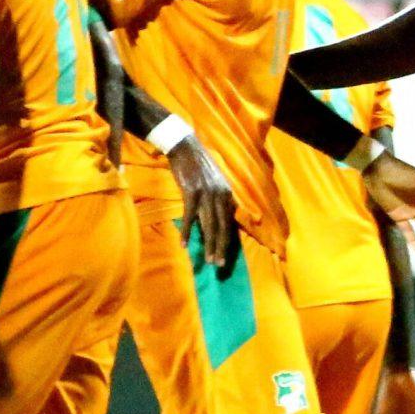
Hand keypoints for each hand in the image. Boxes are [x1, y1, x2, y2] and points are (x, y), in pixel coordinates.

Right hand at [168, 137, 239, 268]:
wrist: (185, 148)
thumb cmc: (198, 166)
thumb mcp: (215, 182)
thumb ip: (219, 199)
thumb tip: (219, 217)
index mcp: (226, 194)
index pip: (229, 223)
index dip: (227, 241)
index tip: (225, 257)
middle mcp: (220, 195)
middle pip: (222, 227)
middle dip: (221, 248)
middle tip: (219, 265)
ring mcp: (206, 194)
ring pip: (209, 225)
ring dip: (209, 244)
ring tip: (208, 261)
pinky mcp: (191, 192)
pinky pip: (190, 216)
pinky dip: (188, 232)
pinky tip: (185, 245)